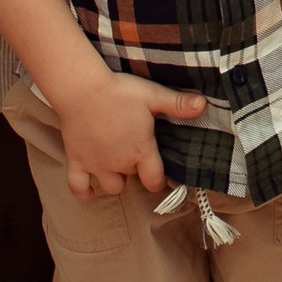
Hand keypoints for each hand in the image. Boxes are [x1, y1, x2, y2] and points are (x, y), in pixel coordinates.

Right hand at [58, 60, 204, 201]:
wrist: (82, 89)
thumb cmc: (120, 91)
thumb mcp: (152, 95)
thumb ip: (178, 103)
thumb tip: (204, 104)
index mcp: (141, 150)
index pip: (155, 180)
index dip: (160, 181)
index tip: (161, 176)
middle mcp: (120, 163)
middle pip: (133, 178)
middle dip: (137, 169)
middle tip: (136, 152)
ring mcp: (97, 166)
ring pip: (111, 187)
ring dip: (116, 179)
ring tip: (118, 164)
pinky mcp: (76, 162)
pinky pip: (78, 187)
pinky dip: (84, 191)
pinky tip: (89, 189)